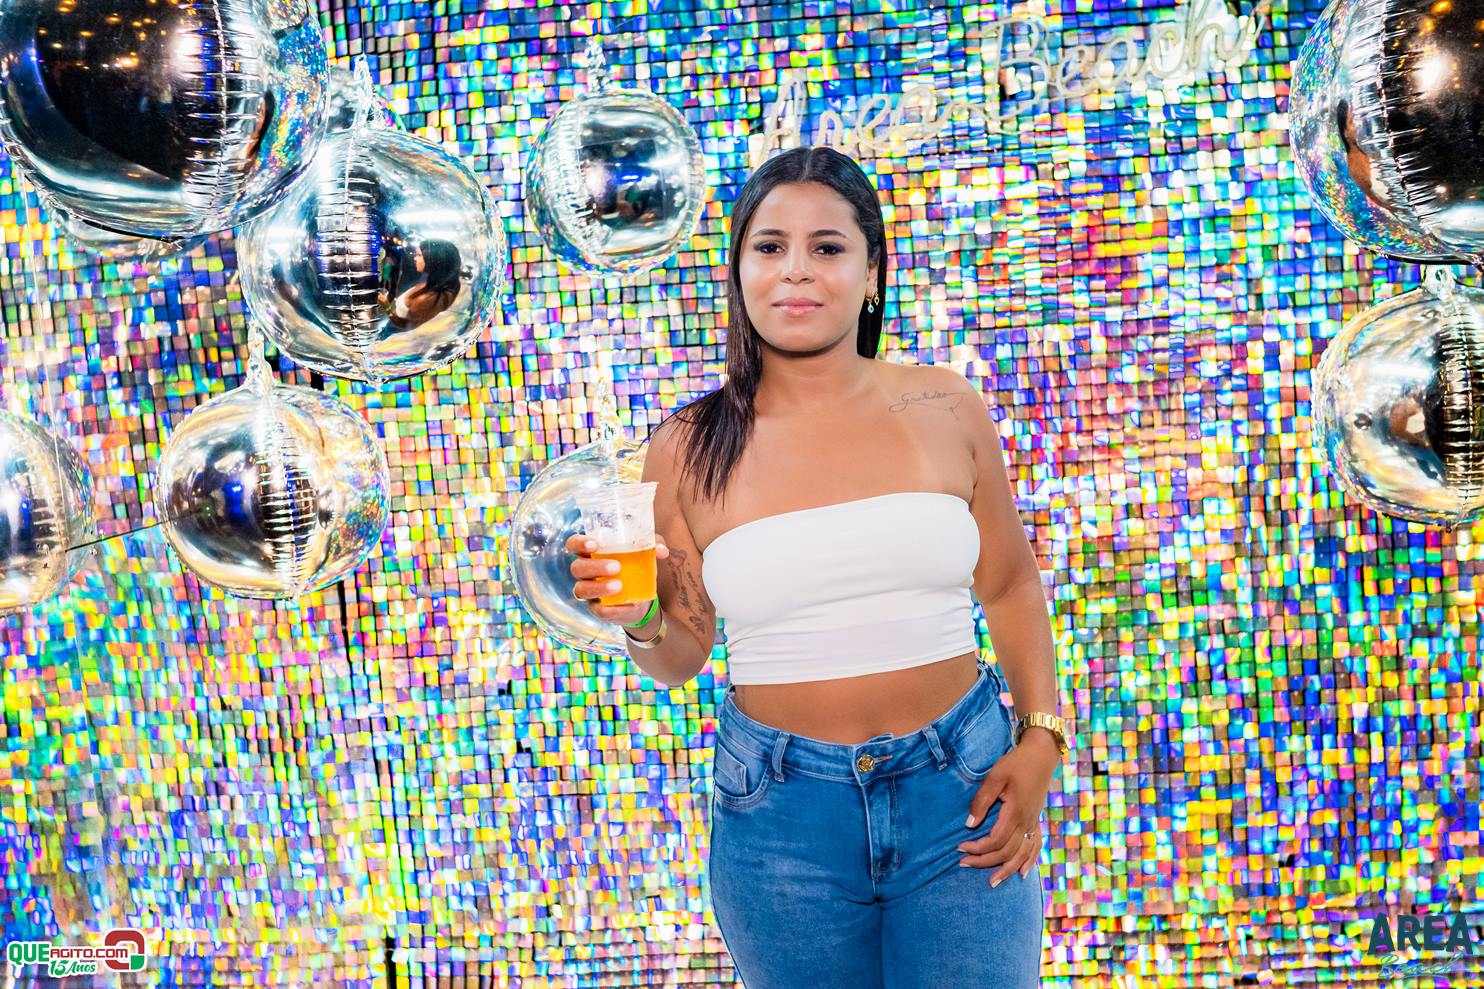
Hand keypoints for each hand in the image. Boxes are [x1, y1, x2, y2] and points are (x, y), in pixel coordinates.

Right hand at [566, 532, 670, 625]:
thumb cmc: (637, 567)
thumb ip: (653, 545)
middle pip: (577, 568)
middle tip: (616, 566)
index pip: (574, 544)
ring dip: (598, 587)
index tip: (594, 544)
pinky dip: (610, 608)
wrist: (643, 598)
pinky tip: (623, 604)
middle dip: (594, 566)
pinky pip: (598, 610)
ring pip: (581, 589)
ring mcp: (589, 591)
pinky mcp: (597, 609)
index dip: (578, 543)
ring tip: (619, 586)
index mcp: (591, 553)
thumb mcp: (646, 552)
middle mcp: (585, 572)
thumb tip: (662, 551)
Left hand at [955, 731, 1059, 886]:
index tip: (960, 848)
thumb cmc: (1016, 763)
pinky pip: (1036, 847)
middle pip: (1006, 852)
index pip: (995, 840)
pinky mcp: (1037, 821)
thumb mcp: (995, 776)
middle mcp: (1027, 823)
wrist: (1042, 755)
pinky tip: (1022, 873)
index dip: (977, 848)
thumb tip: (969, 825)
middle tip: (964, 864)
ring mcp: (1034, 823)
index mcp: (1015, 813)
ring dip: (1006, 870)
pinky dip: (1029, 862)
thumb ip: (981, 801)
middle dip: (985, 862)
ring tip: (992, 882)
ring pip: (1022, 855)